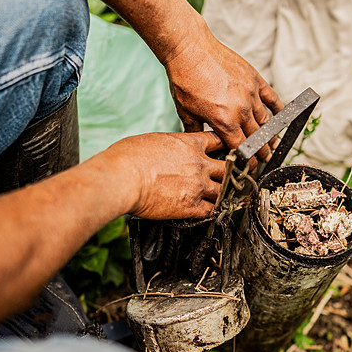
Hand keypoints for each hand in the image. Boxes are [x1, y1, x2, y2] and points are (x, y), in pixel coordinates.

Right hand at [105, 131, 225, 219]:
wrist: (123, 178)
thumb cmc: (128, 157)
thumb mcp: (153, 140)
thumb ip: (168, 145)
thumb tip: (165, 150)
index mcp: (189, 144)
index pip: (217, 141)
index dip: (222, 147)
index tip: (223, 152)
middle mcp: (199, 164)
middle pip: (227, 167)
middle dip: (228, 172)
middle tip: (228, 177)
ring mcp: (198, 185)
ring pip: (223, 191)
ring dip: (222, 194)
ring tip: (221, 197)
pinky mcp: (191, 206)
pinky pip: (212, 211)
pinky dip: (212, 212)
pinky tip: (209, 211)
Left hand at [162, 22, 283, 158]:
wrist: (189, 49)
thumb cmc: (185, 79)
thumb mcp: (185, 111)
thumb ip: (196, 131)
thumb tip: (202, 146)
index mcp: (223, 121)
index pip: (241, 149)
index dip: (247, 161)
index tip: (250, 167)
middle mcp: (241, 110)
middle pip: (257, 138)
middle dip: (261, 152)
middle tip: (264, 159)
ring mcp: (250, 94)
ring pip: (266, 121)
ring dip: (270, 135)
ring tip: (272, 144)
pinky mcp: (255, 79)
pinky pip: (272, 98)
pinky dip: (278, 109)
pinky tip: (281, 117)